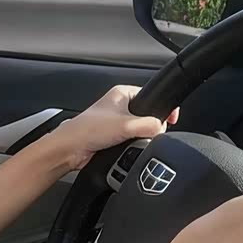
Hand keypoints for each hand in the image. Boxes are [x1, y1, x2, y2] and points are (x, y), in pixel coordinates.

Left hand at [49, 85, 179, 170]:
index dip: (163, 107)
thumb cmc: (87, 130)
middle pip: (148, 114)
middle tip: (146, 134)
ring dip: (140, 137)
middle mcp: (118, 105)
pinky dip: (132, 144)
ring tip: (131, 142)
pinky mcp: (113, 136)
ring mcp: (115, 121)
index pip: (151, 95)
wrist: (70, 149)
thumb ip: (150, 125)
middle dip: (151, 126)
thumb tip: (162, 129)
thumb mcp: (126, 125)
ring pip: (140, 129)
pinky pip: (131, 139)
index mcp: (122, 93)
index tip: (171, 118)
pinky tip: (127, 149)